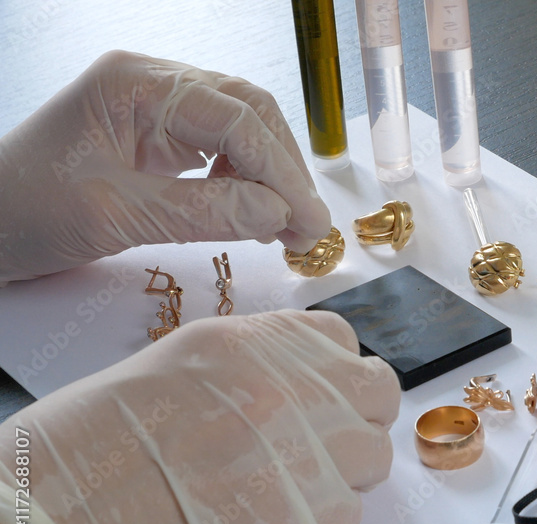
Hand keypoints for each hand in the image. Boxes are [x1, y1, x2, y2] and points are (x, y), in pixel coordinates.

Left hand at [0, 50, 330, 284]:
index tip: (309, 222)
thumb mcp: (117, 215)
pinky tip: (253, 214)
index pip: (236, 118)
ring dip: (271, 178)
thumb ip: (205, 212)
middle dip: (285, 170)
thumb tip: (278, 215)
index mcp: (135, 85)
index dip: (281, 172)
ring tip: (286, 227)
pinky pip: (219, 152)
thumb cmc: (23, 212)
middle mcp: (151, 86)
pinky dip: (246, 183)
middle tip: (309, 227)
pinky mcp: (156, 139)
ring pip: (241, 132)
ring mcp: (154, 110)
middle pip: (249, 114)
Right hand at [0, 310, 398, 523]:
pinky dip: (321, 522)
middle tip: (326, 439)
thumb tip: (296, 383)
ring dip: (345, 471)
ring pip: (372, 456)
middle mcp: (286, 391)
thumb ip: (249, 367)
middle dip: (358, 414)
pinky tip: (272, 520)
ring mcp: (300, 456)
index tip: (325, 390)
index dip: (335, 369)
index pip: (340, 339)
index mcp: (250, 344)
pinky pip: (347, 516)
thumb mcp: (173, 368)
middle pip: (376, 392)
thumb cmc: (89, 448)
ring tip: (293, 485)